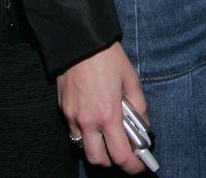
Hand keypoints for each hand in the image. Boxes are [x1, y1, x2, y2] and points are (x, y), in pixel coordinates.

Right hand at [57, 41, 147, 172]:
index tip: (139, 166)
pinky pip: (74, 132)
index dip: (132, 166)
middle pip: (98, 160)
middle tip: (123, 151)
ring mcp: (72, 117)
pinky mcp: (63, 110)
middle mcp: (88, 121)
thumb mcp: (131, 79)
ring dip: (97, 148)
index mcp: (108, 115)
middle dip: (112, 161)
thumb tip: (143, 125)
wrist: (80, 41)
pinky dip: (85, 134)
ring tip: (109, 135)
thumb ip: (139, 106)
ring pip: (83, 148)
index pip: (120, 155)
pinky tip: (95, 120)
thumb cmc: (108, 58)